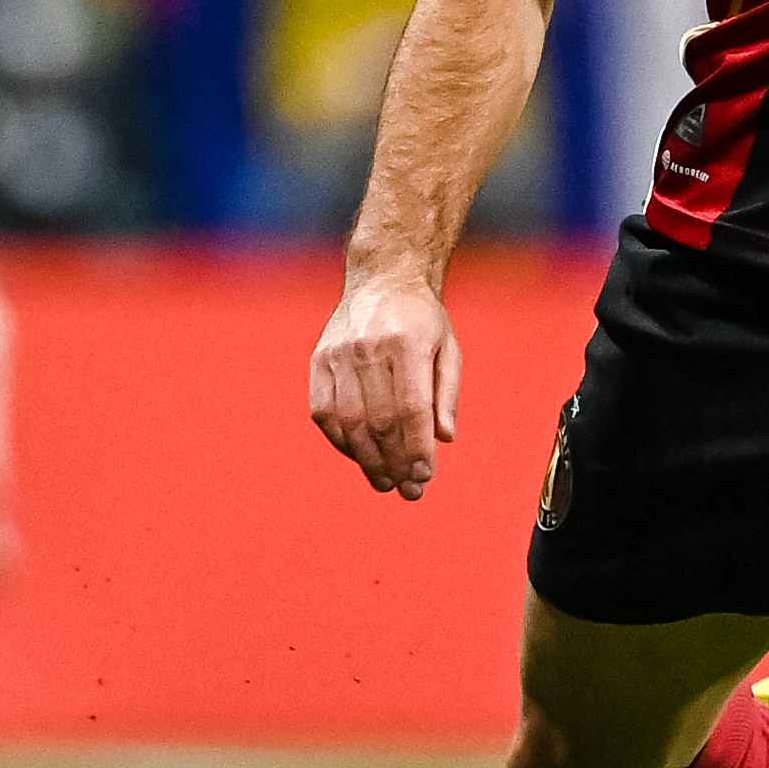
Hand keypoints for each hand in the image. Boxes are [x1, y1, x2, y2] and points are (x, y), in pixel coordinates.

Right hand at [307, 266, 460, 500]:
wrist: (383, 277)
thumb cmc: (422, 319)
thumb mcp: (448, 348)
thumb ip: (447, 393)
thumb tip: (444, 439)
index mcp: (408, 342)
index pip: (411, 408)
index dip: (416, 447)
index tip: (425, 476)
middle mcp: (369, 347)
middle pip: (379, 421)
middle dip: (394, 462)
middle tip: (407, 490)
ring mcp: (339, 354)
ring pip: (350, 421)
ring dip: (367, 460)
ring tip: (384, 482)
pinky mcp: (320, 360)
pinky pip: (325, 412)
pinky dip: (341, 441)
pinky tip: (358, 456)